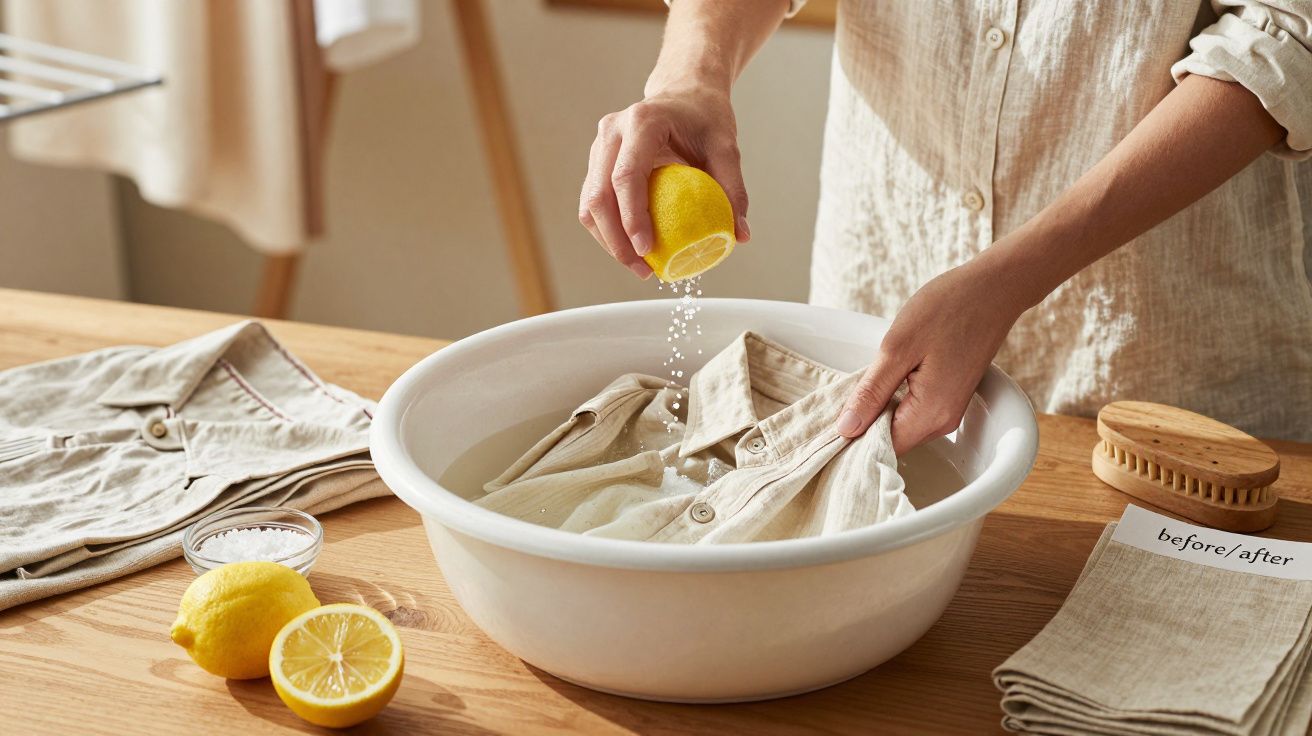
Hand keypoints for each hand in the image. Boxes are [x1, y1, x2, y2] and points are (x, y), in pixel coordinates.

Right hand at [579, 85, 750, 278]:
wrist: (684, 93)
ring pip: (589, 203)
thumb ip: (733, 189)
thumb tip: (741, 235)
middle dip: (615, 240)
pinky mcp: (597, 162)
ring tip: (638, 266)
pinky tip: (632, 249)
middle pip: (598, 195)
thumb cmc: (705, 117)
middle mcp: (612, 131)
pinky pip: (594, 203)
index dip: (632, 218)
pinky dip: (609, 230)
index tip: (647, 250)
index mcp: (641, 122)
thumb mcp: (726, 147)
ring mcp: (600, 146)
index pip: (626, 176)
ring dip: (608, 241)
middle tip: (643, 269)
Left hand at [835, 257, 1030, 454]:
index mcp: (931, 414)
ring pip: (901, 425)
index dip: (851, 439)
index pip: (881, 448)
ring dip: (877, 411)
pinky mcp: (951, 396)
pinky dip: (894, 400)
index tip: (827, 425)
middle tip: (836, 401)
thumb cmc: (948, 308)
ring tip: (857, 386)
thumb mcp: (897, 348)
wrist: (994, 287)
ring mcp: (950, 409)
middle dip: (862, 426)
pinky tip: (882, 379)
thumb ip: (872, 392)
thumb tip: (846, 429)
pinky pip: (914, 411)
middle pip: (891, 441)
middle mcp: (944, 421)